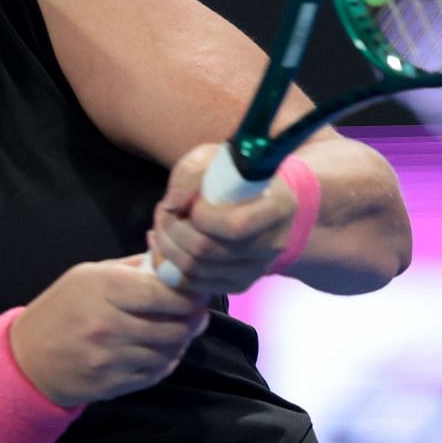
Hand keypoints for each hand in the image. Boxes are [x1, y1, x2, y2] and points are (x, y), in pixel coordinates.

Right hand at [9, 256, 209, 405]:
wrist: (28, 359)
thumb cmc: (61, 308)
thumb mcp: (88, 275)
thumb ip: (132, 269)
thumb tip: (172, 262)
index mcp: (104, 289)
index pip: (165, 294)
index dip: (190, 293)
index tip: (196, 290)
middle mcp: (109, 325)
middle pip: (175, 325)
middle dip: (192, 318)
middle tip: (195, 311)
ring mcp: (112, 358)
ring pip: (170, 351)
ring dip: (180, 340)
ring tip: (178, 329)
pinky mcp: (115, 384)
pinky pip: (158, 372)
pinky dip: (166, 360)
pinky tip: (160, 349)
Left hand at [146, 143, 299, 295]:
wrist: (257, 201)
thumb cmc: (235, 175)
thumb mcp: (214, 157)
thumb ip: (191, 173)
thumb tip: (173, 203)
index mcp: (277, 207)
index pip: (234, 226)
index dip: (201, 216)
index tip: (190, 201)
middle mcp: (273, 244)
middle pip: (207, 250)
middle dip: (173, 228)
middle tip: (164, 210)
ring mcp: (256, 269)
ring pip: (196, 268)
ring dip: (167, 245)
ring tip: (164, 223)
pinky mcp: (239, 285)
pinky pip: (193, 285)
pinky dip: (169, 266)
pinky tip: (166, 244)